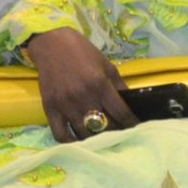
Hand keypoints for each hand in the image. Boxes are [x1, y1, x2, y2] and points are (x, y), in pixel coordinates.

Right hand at [24, 28, 132, 142]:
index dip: (131, 124)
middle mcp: (83, 97)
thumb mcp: (107, 65)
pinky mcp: (49, 109)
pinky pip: (60, 134)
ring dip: (96, 139)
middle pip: (104, 126)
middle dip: (115, 132)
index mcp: (100, 85)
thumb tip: (131, 105)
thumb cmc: (83, 53)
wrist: (52, 44)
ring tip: (103, 140)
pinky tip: (80, 142)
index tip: (137, 130)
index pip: (121, 113)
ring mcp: (65, 105)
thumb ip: (119, 86)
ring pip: (84, 133)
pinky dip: (71, 142)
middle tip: (120, 135)